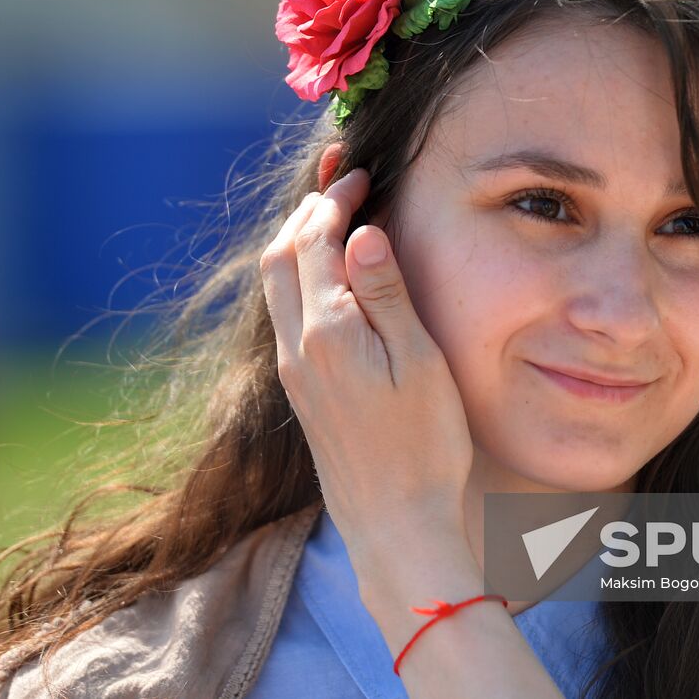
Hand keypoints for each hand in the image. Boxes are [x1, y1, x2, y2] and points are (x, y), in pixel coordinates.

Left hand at [259, 145, 475, 557]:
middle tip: (342, 185)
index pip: (315, 242)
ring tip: (331, 219)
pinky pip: (285, 313)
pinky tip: (328, 278)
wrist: (396, 525)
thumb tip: (360, 233)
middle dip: (306, 212)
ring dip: (296, 243)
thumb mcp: (418, 361)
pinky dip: (298, 276)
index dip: (334, 200)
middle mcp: (298, 347)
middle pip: (279, 256)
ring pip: (275, 285)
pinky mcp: (302, 391)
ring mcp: (294, 371)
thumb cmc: (423, 445)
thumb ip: (385, 294)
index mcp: (327, 332)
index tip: (360, 174)